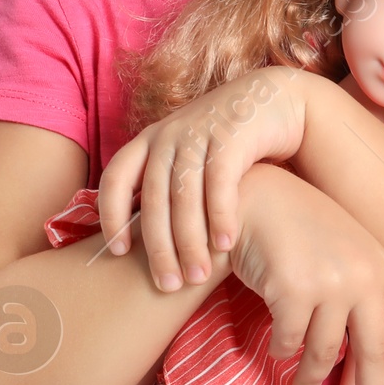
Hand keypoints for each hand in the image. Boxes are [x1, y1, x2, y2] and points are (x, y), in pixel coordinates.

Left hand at [98, 66, 313, 290]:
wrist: (273, 100)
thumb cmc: (226, 142)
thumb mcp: (187, 157)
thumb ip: (167, 187)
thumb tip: (145, 239)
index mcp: (150, 141)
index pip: (115, 179)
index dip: (110, 215)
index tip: (119, 252)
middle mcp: (168, 135)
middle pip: (152, 198)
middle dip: (158, 246)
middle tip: (167, 284)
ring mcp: (198, 133)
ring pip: (184, 195)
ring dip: (190, 240)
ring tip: (197, 276)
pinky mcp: (231, 136)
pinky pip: (219, 183)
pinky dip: (220, 216)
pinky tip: (225, 244)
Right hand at [229, 164, 383, 384]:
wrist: (257, 196)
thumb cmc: (301, 229)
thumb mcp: (348, 253)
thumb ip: (368, 293)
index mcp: (382, 266)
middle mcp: (363, 274)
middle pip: (376, 352)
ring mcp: (330, 281)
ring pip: (326, 353)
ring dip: (311, 381)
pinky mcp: (293, 289)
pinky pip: (290, 342)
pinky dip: (282, 352)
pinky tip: (276, 350)